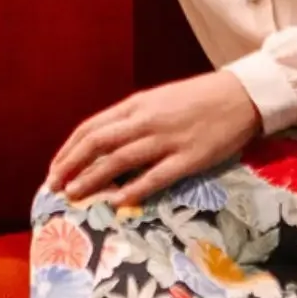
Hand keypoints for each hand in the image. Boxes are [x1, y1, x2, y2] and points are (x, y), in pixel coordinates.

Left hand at [49, 71, 259, 209]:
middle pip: (98, 143)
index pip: (91, 128)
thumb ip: (133, 120)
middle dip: (71, 166)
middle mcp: (146, 120)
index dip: (69, 150)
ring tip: (75, 195)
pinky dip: (133, 190)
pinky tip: (117, 202)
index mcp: (137, 105)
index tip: (55, 169)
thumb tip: (104, 144)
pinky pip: (155, 176)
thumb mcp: (159, 100)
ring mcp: (167, 140)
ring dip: (93, 178)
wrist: (242, 96)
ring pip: (119, 160)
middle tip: (54, 186)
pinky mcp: (189, 158)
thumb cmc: (199, 99)